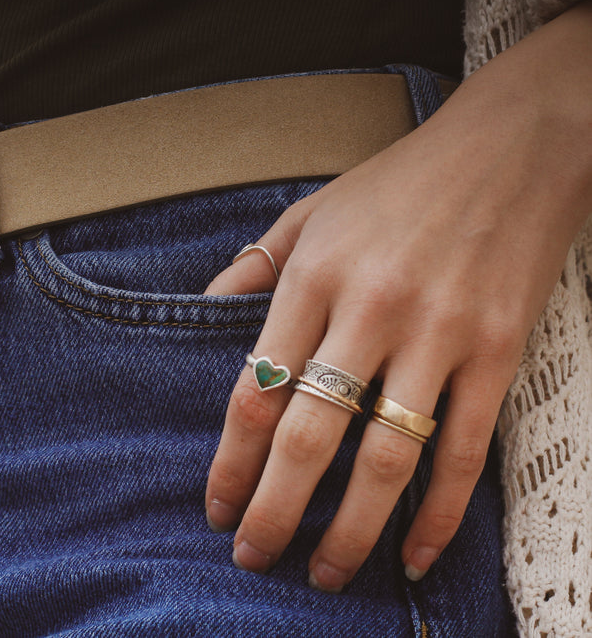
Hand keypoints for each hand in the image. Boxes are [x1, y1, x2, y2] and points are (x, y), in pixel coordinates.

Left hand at [205, 1, 591, 589]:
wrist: (512, 147)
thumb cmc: (400, 182)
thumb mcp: (312, 211)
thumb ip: (255, 267)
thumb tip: (206, 316)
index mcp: (316, 275)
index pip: (256, 390)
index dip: (231, 462)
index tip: (217, 505)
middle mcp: (371, 309)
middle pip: (310, 437)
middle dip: (275, 512)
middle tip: (253, 559)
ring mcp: (440, 333)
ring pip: (386, 458)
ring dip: (351, 530)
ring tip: (323, 573)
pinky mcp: (498, 350)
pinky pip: (464, 449)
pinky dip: (438, 512)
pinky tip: (412, 552)